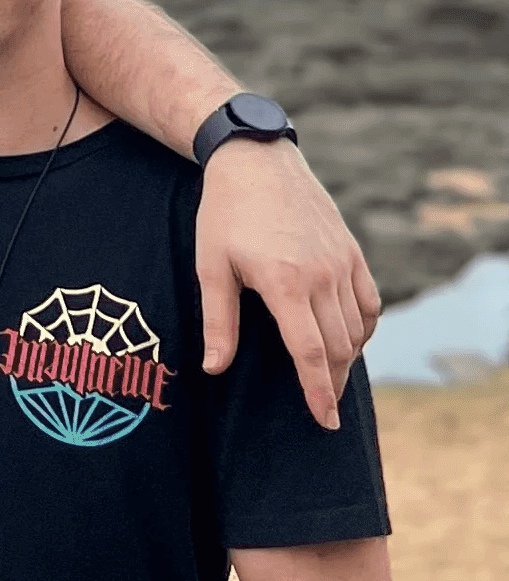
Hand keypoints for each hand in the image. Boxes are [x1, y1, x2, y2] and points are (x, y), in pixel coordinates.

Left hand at [196, 143, 379, 430]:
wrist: (255, 159)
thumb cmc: (224, 213)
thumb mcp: (210, 266)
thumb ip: (217, 321)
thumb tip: (215, 369)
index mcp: (284, 283)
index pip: (309, 352)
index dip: (317, 392)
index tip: (325, 421)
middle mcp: (321, 275)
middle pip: (338, 347)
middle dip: (333, 383)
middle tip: (326, 410)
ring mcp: (341, 261)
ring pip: (356, 328)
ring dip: (347, 359)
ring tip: (332, 379)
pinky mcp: (351, 250)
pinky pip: (369, 301)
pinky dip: (364, 327)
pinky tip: (350, 340)